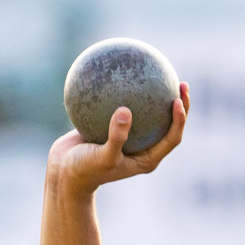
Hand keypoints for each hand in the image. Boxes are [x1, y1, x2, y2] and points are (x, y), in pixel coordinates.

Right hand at [47, 81, 189, 194]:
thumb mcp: (101, 157)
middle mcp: (141, 148)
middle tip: (181, 83)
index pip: (172, 138)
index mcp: (146, 158)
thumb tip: (126, 111)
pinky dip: (124, 92)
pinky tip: (120, 73)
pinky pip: (123, 108)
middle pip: (168, 124)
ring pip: (149, 114)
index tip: (178, 101)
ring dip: (157, 96)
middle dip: (179, 104)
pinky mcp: (113, 127)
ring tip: (160, 73)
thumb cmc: (84, 170)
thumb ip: (116, 137)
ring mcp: (128, 137)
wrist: (62, 171)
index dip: (180, 121)